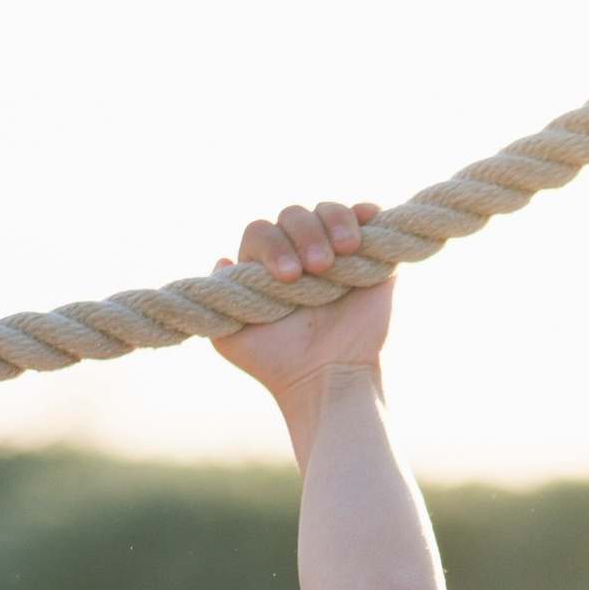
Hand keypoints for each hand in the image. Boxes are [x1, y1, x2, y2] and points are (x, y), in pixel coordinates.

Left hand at [209, 201, 392, 403]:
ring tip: (344, 251)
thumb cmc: (278, 363)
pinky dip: (365, 211)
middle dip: (303, 235)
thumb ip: (219, 300)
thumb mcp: (231, 339)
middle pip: (293, 216)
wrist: (327, 378)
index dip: (271, 245)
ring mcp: (335, 253)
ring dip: (333, 221)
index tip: (286, 276)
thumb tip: (222, 260)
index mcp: (266, 268)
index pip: (261, 233)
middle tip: (316, 267)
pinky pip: (367, 217)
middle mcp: (299, 254)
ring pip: (327, 211)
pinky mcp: (368, 256)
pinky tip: (366, 218)